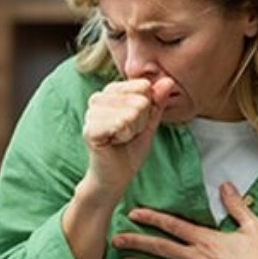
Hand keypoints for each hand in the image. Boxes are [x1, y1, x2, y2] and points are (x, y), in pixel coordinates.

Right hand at [81, 77, 174, 200]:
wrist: (115, 177)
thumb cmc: (129, 149)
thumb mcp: (149, 123)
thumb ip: (157, 102)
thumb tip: (168, 81)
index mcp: (112, 92)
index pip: (143, 86)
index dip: (147, 109)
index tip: (136, 123)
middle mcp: (98, 97)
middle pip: (139, 100)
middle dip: (140, 122)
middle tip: (128, 134)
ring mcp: (91, 112)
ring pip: (130, 113)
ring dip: (132, 131)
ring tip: (121, 139)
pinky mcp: (89, 129)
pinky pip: (118, 124)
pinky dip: (123, 136)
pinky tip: (114, 142)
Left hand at [112, 183, 257, 258]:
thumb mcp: (251, 226)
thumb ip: (235, 205)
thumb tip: (226, 186)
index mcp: (206, 240)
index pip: (173, 225)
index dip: (152, 218)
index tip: (134, 214)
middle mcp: (197, 258)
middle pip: (161, 248)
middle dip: (137, 243)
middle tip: (116, 240)